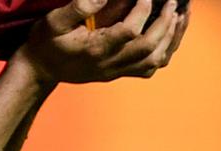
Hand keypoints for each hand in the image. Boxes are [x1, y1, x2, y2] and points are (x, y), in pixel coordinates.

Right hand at [15, 0, 184, 86]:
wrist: (39, 70)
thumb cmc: (45, 43)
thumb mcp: (53, 21)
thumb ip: (78, 6)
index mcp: (94, 50)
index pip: (128, 32)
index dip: (142, 11)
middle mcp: (108, 64)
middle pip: (147, 48)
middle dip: (165, 24)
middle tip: (174, 3)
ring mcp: (115, 71)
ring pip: (153, 61)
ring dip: (172, 39)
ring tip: (181, 15)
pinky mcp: (117, 73)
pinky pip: (148, 69)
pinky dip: (165, 52)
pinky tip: (170, 34)